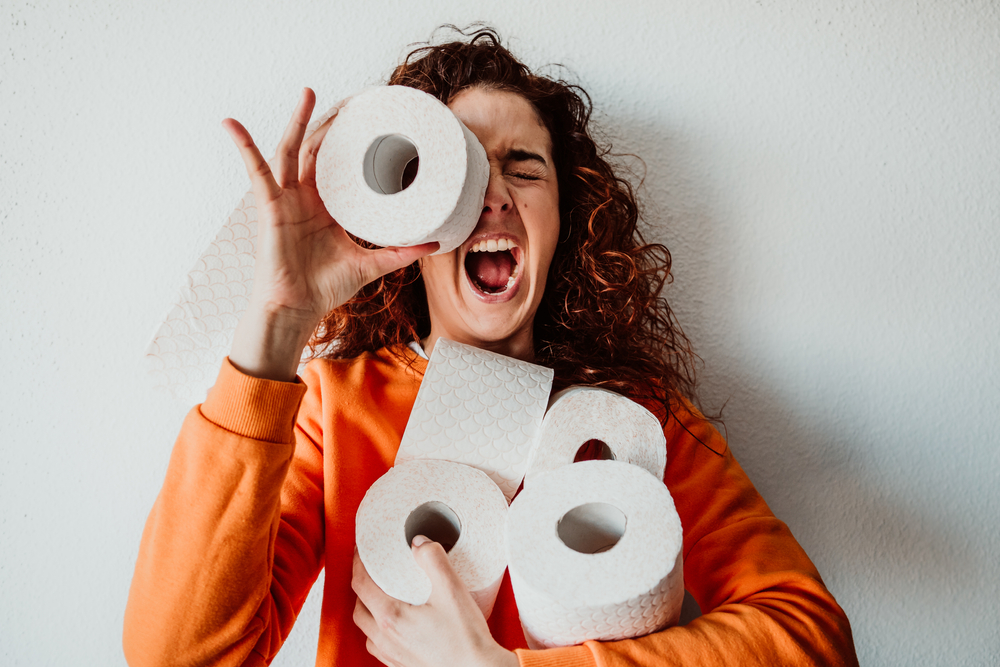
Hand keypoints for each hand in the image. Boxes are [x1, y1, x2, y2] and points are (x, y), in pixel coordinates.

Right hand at [223, 89, 437, 379]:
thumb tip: (434, 244)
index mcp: (326, 207)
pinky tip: (231, 124)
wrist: (297, 308)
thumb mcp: (370, 265)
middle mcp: (304, 198)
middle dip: (330, 122)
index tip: (371, 122)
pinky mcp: (269, 207)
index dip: (352, 144)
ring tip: (310, 93)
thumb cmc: (324, 288)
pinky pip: (256, 172)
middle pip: (316, 149)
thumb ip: (400, 253)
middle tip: (350, 100)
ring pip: (290, 150)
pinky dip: (243, 147)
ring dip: (297, 121)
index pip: (339, 165)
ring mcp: (285, 200)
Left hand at [352, 538, 517, 666]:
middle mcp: (386, 639)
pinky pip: (379, 647)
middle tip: (372, 571)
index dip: (357, 563)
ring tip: (383, 597)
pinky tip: (397, 625)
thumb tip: (419, 542)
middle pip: (359, 608)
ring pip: (367, 631)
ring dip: (368, 611)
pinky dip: (379, 631)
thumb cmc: (466, 638)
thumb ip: (433, 560)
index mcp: (391, 618)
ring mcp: (392, 656)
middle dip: (361, 586)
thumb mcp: (452, 590)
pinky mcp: (402, 666)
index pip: (361, 585)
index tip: (361, 551)